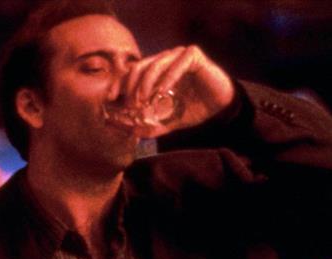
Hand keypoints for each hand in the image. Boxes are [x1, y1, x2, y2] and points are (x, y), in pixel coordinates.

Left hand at [113, 45, 233, 137]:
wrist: (222, 108)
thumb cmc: (195, 110)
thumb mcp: (168, 121)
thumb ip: (150, 125)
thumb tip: (130, 131)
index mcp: (156, 72)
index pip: (131, 73)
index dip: (119, 84)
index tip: (109, 99)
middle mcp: (165, 60)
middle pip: (139, 67)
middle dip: (131, 86)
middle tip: (130, 104)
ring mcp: (178, 55)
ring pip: (155, 64)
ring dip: (146, 83)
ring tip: (144, 100)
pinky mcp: (193, 55)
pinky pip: (177, 63)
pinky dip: (168, 78)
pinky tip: (163, 92)